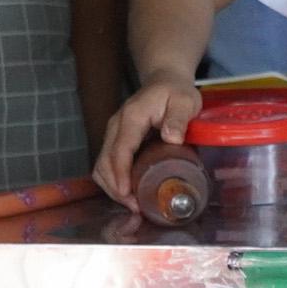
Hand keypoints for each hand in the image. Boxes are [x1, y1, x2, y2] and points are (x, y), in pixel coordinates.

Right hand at [91, 79, 201, 211]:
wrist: (164, 80)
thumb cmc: (176, 92)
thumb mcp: (185, 100)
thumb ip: (179, 117)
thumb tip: (172, 138)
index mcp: (132, 116)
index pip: (120, 148)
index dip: (121, 172)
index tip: (126, 192)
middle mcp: (116, 126)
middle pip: (105, 161)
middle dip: (115, 187)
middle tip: (135, 206)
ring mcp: (114, 133)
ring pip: (102, 165)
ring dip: (112, 187)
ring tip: (132, 204)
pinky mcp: (116, 140)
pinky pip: (107, 164)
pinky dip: (114, 180)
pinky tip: (128, 192)